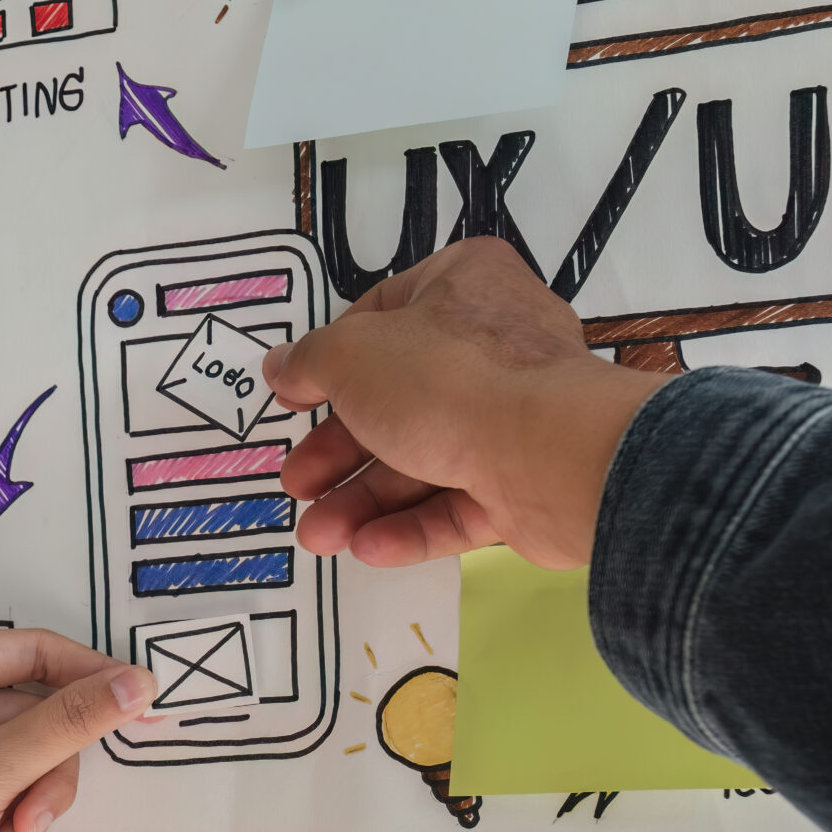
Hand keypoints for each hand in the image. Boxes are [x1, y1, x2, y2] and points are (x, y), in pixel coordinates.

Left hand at [0, 630, 155, 831]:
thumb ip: (68, 725)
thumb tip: (136, 684)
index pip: (36, 652)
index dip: (91, 679)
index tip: (144, 707)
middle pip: (39, 721)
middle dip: (40, 785)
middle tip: (27, 826)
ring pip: (28, 770)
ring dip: (23, 823)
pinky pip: (5, 801)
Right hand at [263, 238, 667, 569]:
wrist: (550, 454)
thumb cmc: (448, 379)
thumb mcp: (351, 355)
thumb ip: (309, 361)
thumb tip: (281, 367)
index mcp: (463, 284)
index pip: (383, 314)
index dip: (332, 361)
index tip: (297, 400)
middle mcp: (495, 345)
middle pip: (398, 400)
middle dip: (340, 453)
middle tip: (299, 483)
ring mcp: (516, 416)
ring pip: (425, 459)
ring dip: (365, 499)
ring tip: (321, 535)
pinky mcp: (528, 481)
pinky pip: (460, 502)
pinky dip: (412, 525)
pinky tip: (368, 547)